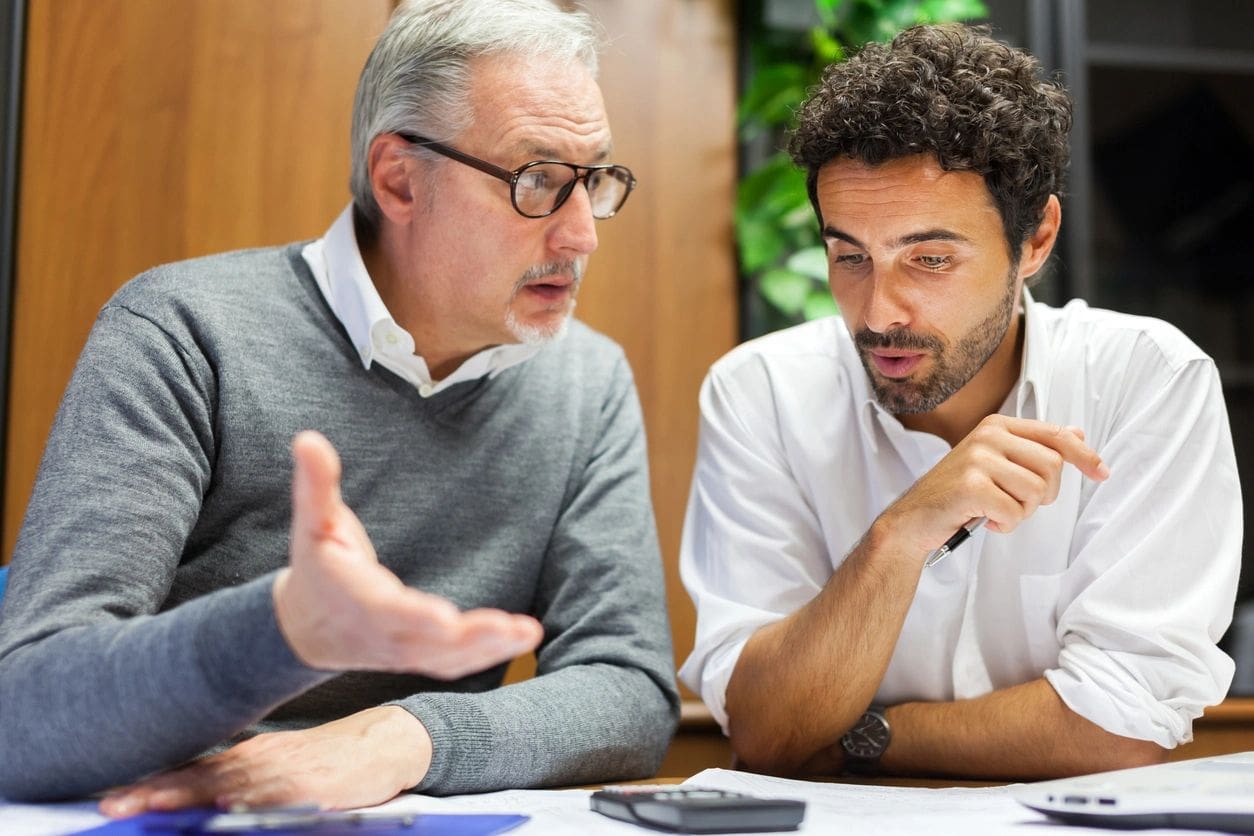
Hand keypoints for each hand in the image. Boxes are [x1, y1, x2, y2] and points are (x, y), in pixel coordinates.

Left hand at [99, 706, 427, 816]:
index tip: (111, 795)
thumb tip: (200, 800)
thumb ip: (242, 779)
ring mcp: (283, 772)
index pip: (190, 770)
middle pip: (198, 777)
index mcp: (247, 756)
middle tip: (113, 803)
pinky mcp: (311, 786)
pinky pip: (273, 796)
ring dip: (186, 796)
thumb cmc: (330, 762)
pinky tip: (225, 806)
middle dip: (154, 792)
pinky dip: (247, 800)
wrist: (385, 743)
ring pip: (226, 785)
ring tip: (149, 805)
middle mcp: (259, 760)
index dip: (151, 784)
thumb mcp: (279, 765)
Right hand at [274, 430, 542, 675]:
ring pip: (447, 658)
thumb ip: (316, 484)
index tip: (444, 618)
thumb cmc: (317, 565)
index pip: (386, 610)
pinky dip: (488, 654)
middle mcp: (382, 631)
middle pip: (428, 641)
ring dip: (490, 648)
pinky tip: (522, 639)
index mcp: (355, 598)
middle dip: (471, 638)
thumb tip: (308, 439)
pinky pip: (455, 662)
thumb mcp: (312, 522)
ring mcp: (402, 650)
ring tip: (528, 634)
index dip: (415, 616)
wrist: (306, 627)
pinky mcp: (419, 655)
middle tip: (513, 629)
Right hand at [880, 416, 1108, 556]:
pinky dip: (1006, 525)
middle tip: (1017, 504)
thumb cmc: (959, 493)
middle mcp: (988, 434)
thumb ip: (1035, 447)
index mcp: (997, 425)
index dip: (1084, 455)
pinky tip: (986, 521)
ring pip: (1036, 492)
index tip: (1102, 473)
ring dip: (1022, 513)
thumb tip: (1078, 433)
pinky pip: (1014, 512)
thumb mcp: (998, 464)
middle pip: (1052, 467)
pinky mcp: (970, 485)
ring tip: (998, 512)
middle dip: (1044, 495)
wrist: (914, 518)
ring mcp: (977, 458)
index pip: (1055, 435)